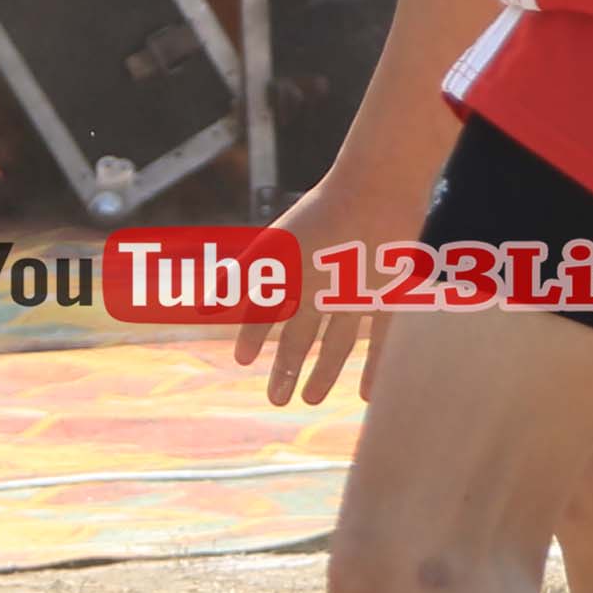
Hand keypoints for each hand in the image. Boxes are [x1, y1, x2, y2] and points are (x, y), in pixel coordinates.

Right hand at [235, 173, 408, 410]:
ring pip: (336, 342)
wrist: (375, 193)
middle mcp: (321, 287)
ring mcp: (355, 293)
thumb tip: (205, 305)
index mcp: (291, 274)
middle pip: (298, 335)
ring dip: (324, 372)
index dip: (251, 335)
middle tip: (276, 400)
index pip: (264, 313)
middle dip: (285, 366)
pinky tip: (368, 395)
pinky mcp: (387, 295)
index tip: (241, 360)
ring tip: (311, 399)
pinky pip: (381, 339)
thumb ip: (241, 278)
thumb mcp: (274, 253)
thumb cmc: (320, 220)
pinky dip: (375, 367)